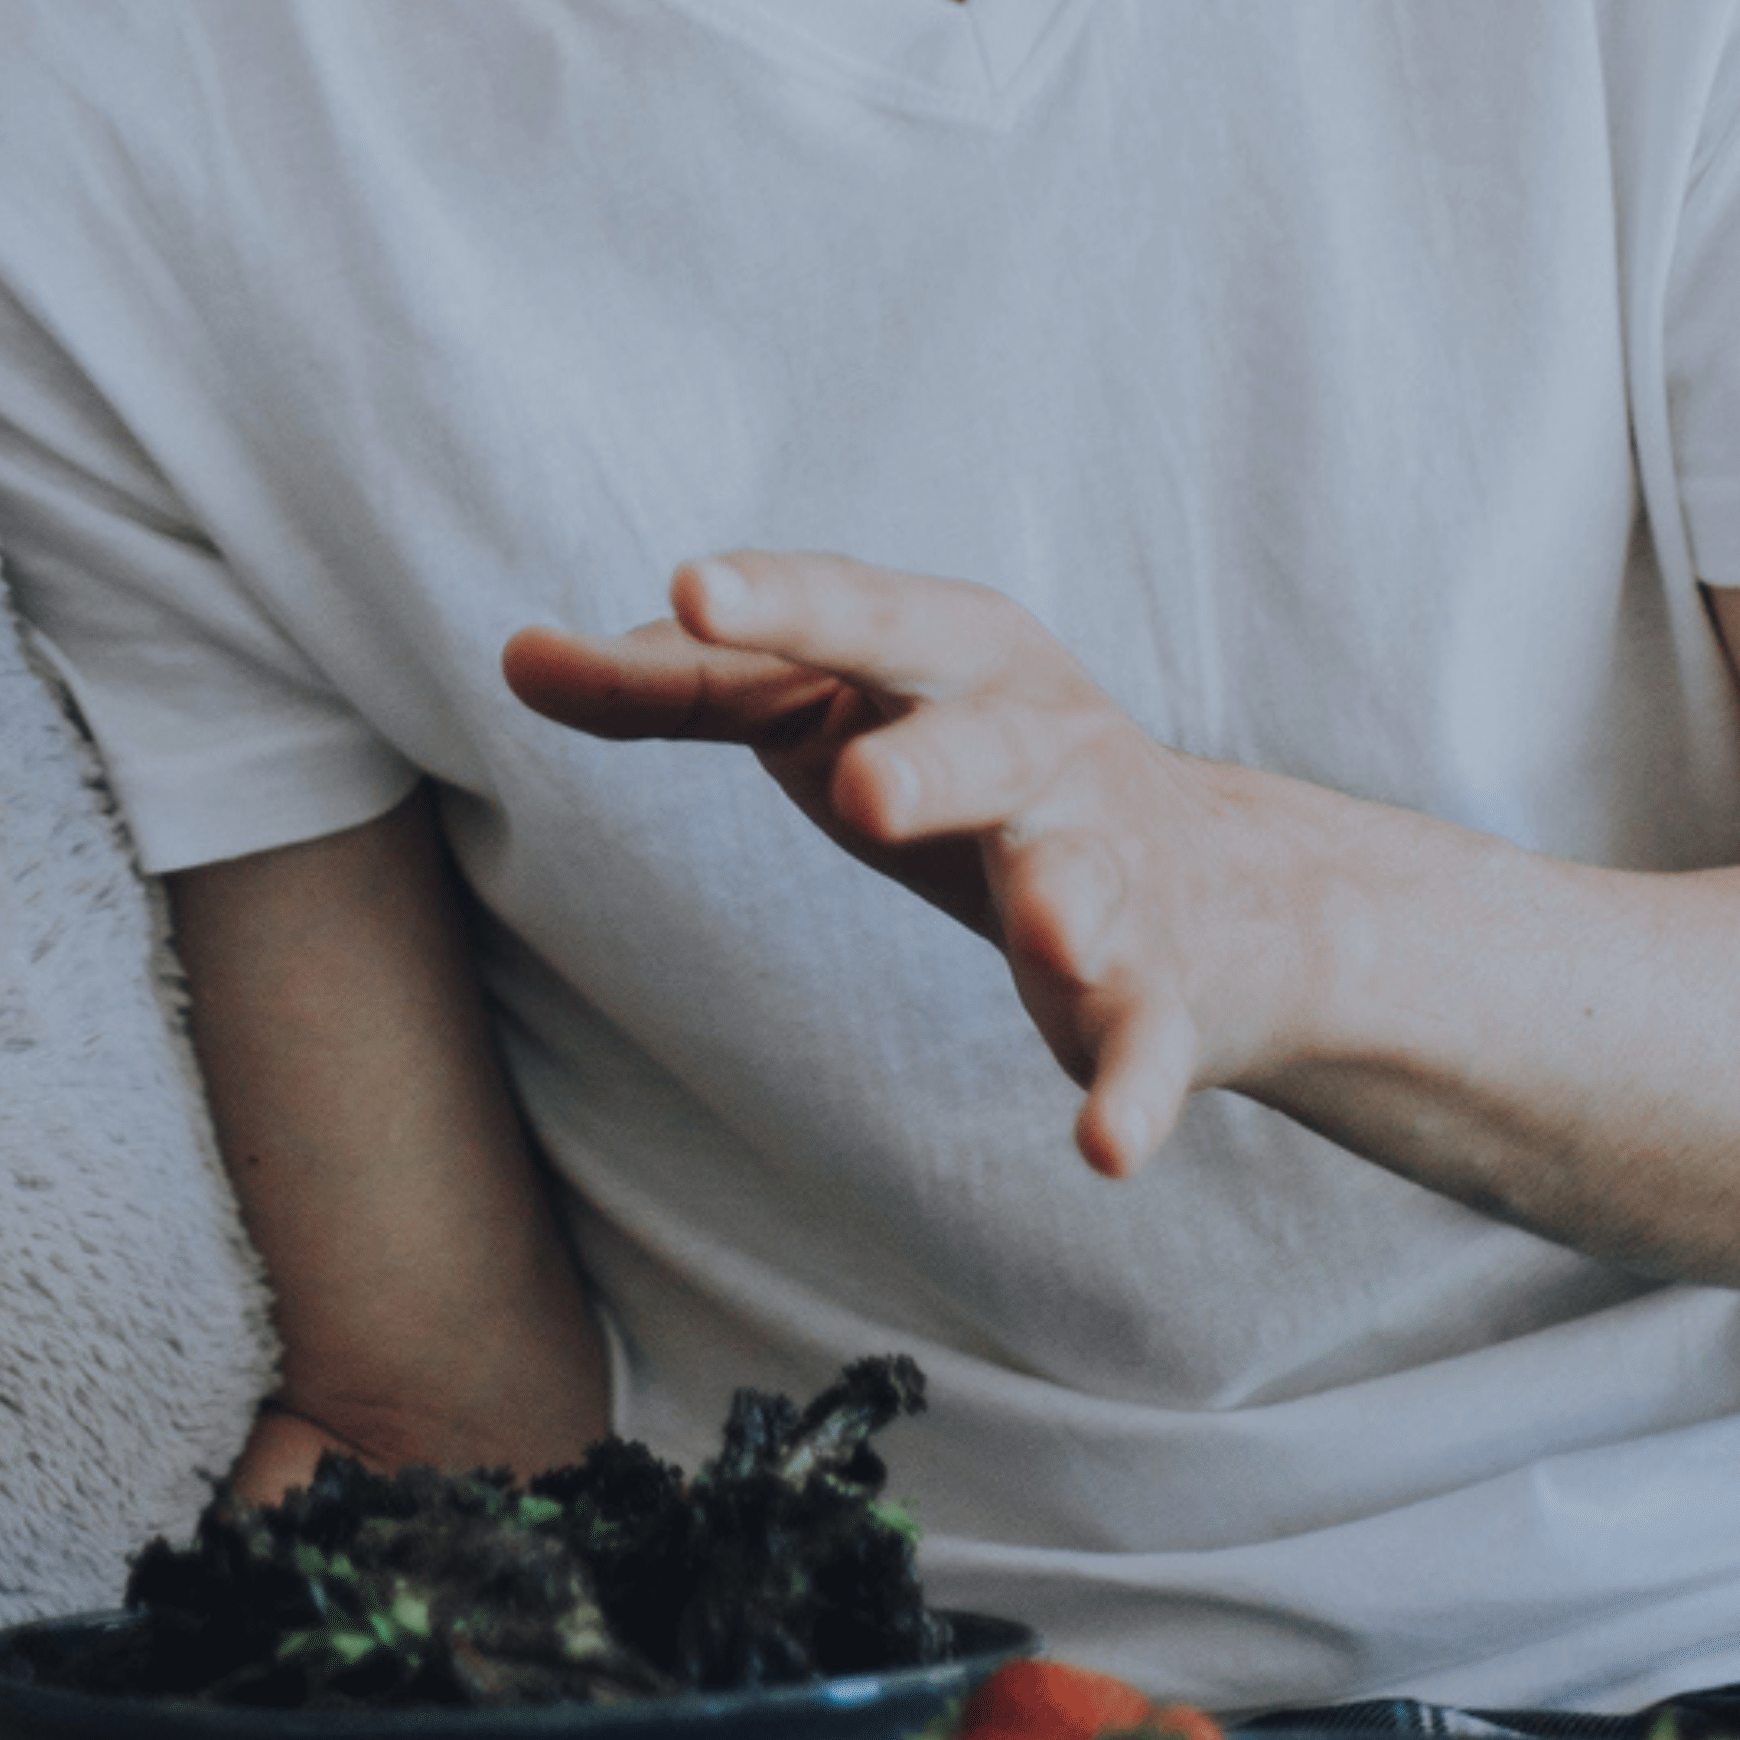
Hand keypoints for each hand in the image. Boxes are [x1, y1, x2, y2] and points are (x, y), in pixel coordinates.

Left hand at [500, 552, 1315, 1179]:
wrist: (1226, 894)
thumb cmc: (966, 769)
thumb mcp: (838, 711)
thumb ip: (681, 685)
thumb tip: (513, 656)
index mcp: (951, 654)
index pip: (854, 619)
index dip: (778, 607)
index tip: (691, 592)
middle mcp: (1045, 741)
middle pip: (986, 742)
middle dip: (935, 765)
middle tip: (864, 794)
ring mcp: (1109, 865)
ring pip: (1085, 877)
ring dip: (1069, 903)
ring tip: (1050, 936)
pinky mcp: (1159, 989)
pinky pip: (1148, 1041)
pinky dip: (1133, 1092)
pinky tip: (1102, 1148)